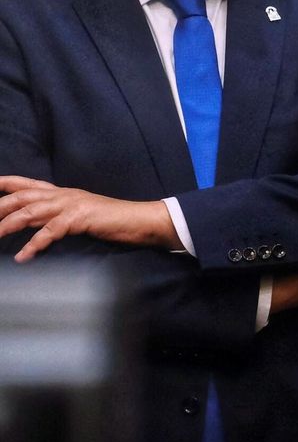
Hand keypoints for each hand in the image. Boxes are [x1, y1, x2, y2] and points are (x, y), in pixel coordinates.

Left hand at [0, 175, 180, 261]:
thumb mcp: (77, 213)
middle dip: (0, 206)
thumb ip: (54, 216)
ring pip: (30, 212)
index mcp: (62, 192)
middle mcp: (62, 194)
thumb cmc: (110, 220)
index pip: (26, 184)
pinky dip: (34, 245)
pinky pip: (50, 231)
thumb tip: (29, 225)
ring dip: (7, 225)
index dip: (5, 183)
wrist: (139, 220)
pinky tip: (23, 257)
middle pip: (21, 196)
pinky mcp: (79, 218)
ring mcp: (71, 204)